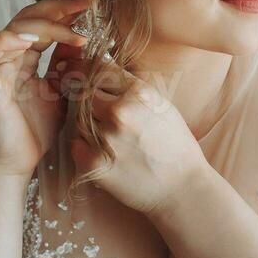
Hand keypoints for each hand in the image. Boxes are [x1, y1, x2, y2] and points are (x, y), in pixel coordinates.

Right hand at [0, 0, 89, 177]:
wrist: (17, 163)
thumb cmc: (36, 132)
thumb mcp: (62, 93)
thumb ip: (69, 67)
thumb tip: (82, 41)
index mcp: (25, 58)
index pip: (43, 23)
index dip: (64, 12)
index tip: (90, 5)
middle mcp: (8, 57)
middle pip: (27, 17)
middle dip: (57, 8)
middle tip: (85, 5)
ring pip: (13, 29)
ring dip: (44, 26)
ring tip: (74, 33)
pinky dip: (6, 40)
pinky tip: (31, 41)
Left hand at [55, 52, 212, 216]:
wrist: (182, 188)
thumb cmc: (175, 146)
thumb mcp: (162, 106)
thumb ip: (132, 89)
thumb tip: (104, 70)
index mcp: (138, 93)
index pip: (99, 69)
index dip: (90, 72)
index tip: (87, 77)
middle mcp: (119, 112)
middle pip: (84, 93)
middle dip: (89, 100)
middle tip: (102, 114)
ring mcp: (104, 138)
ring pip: (79, 119)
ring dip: (89, 125)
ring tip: (112, 138)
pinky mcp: (93, 163)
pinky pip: (76, 144)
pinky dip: (84, 147)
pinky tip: (104, 152)